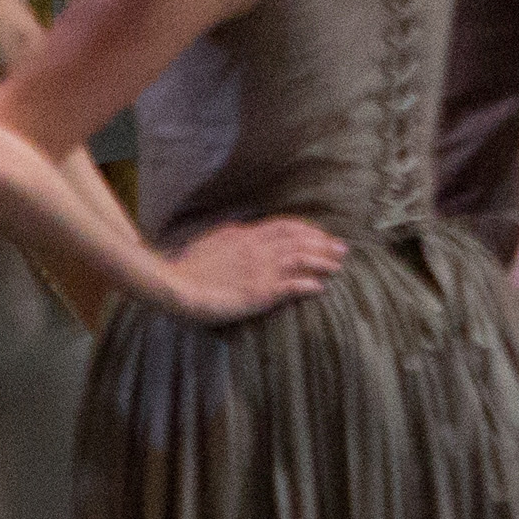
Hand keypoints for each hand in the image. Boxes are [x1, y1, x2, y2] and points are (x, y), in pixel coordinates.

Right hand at [155, 217, 348, 325]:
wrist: (175, 286)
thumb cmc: (188, 267)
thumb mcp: (211, 241)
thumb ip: (231, 235)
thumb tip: (241, 228)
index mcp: (245, 235)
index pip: (285, 226)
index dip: (307, 230)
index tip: (322, 235)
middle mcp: (256, 248)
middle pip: (298, 240)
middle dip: (323, 243)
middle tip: (342, 249)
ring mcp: (259, 270)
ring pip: (301, 260)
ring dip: (322, 262)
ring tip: (338, 267)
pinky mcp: (259, 292)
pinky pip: (291, 286)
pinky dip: (308, 285)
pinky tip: (320, 288)